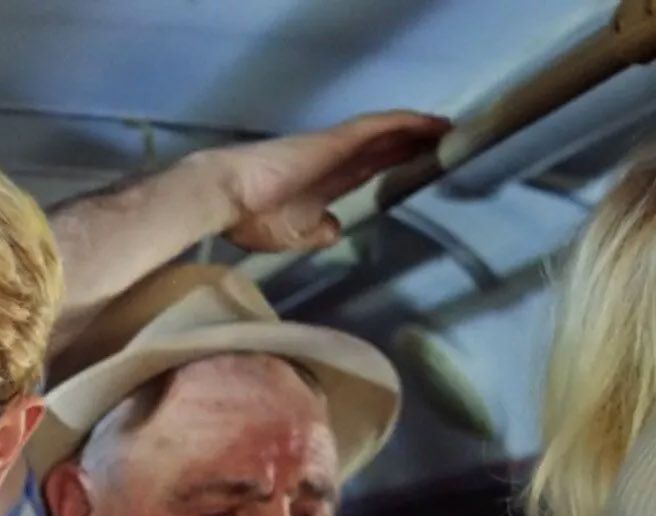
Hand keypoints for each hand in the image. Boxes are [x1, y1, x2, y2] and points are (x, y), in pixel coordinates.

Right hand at [208, 110, 449, 250]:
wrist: (226, 196)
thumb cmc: (249, 219)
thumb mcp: (289, 236)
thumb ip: (314, 232)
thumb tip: (335, 229)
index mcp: (319, 186)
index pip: (361, 172)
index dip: (387, 167)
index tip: (412, 165)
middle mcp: (330, 162)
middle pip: (377, 150)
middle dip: (407, 147)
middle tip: (439, 144)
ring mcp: (334, 147)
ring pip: (384, 134)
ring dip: (415, 131)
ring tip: (446, 130)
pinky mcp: (336, 139)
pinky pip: (379, 127)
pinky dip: (407, 123)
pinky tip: (431, 124)